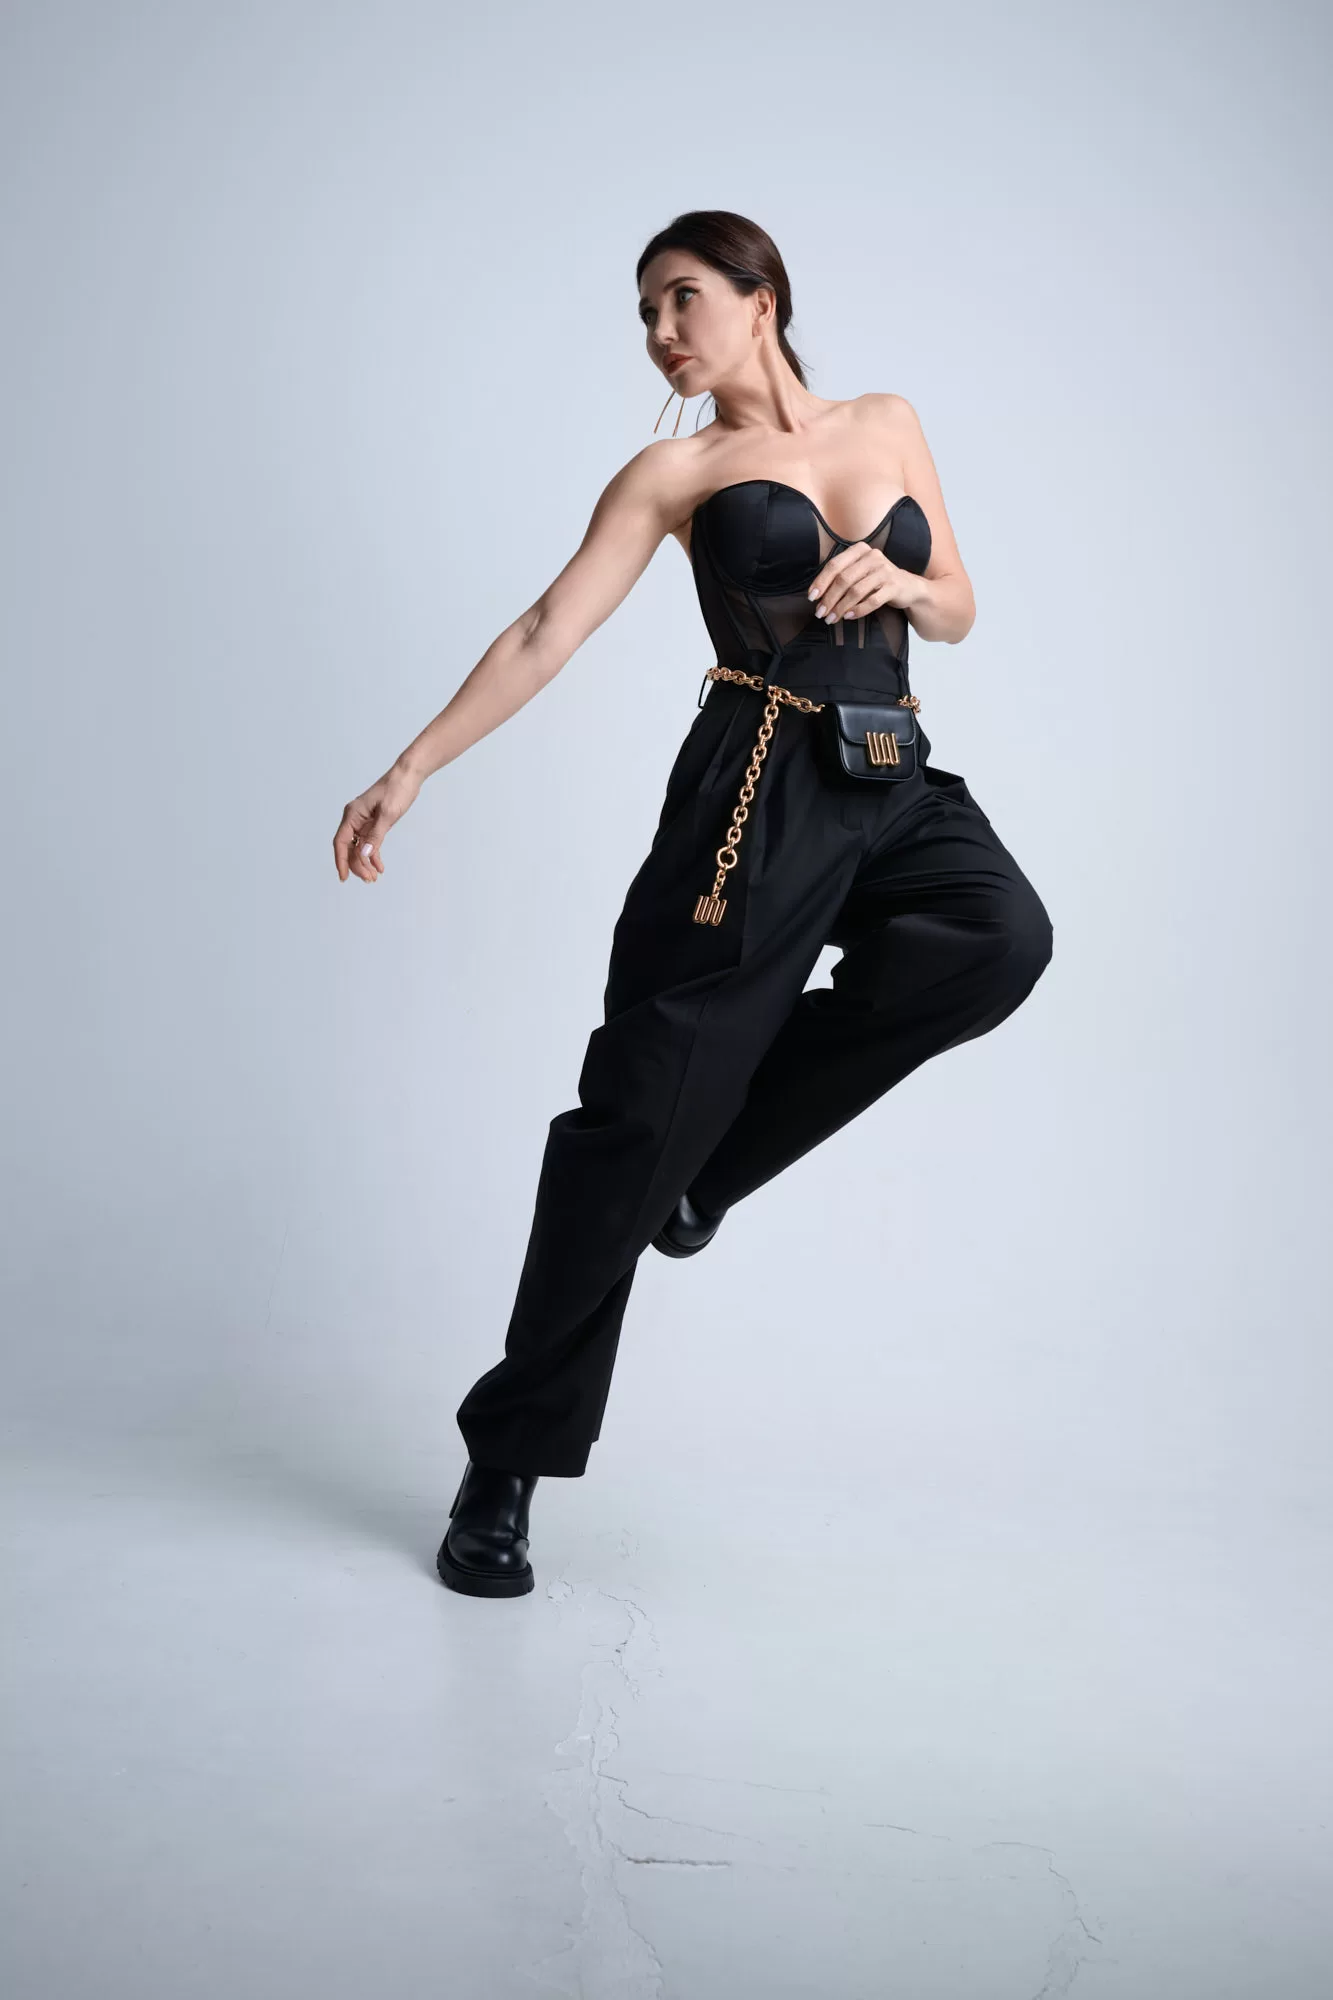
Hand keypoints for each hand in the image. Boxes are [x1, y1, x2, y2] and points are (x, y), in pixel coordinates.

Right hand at [333, 763, 421, 882]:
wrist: (408, 776)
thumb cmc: (397, 789)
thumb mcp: (387, 814)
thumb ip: (376, 835)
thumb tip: (365, 854)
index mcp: (352, 814)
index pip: (341, 841)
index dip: (341, 860)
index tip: (344, 876)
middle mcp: (354, 818)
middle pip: (349, 847)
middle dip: (357, 865)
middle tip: (369, 879)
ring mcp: (363, 821)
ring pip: (359, 847)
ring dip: (365, 863)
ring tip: (374, 877)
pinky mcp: (373, 823)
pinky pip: (369, 843)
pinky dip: (373, 855)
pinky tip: (379, 866)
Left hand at [807, 542, 925, 624]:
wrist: (908, 587)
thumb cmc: (877, 580)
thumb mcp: (859, 572)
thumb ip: (841, 577)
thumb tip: (817, 594)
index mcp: (860, 550)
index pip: (835, 565)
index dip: (821, 582)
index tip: (812, 597)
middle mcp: (872, 556)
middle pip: (844, 579)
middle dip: (829, 598)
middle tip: (820, 613)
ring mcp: (885, 570)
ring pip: (856, 591)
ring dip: (841, 607)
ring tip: (832, 619)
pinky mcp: (894, 586)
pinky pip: (872, 600)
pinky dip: (858, 610)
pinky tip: (849, 617)